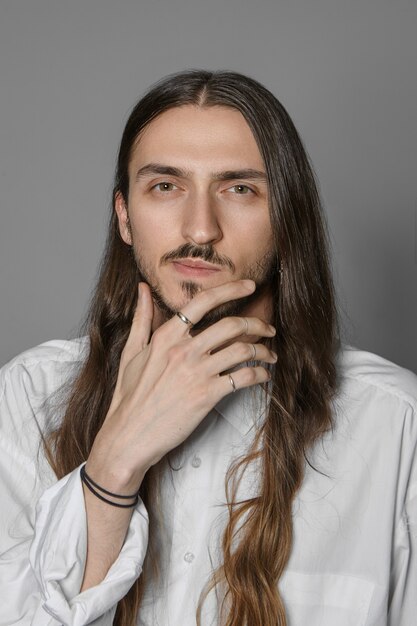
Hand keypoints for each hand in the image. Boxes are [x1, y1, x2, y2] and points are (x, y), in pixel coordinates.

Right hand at [86, 279, 276, 492]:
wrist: (129, 435)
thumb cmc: (129, 396)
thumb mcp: (131, 352)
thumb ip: (141, 317)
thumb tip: (143, 288)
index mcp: (166, 336)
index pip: (203, 302)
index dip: (230, 289)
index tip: (248, 285)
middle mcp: (183, 350)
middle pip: (231, 325)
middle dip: (257, 323)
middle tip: (268, 327)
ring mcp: (196, 373)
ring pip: (242, 350)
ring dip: (262, 350)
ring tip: (270, 354)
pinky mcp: (206, 396)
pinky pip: (243, 378)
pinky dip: (259, 374)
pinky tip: (262, 375)